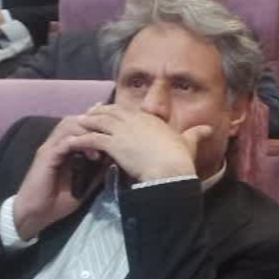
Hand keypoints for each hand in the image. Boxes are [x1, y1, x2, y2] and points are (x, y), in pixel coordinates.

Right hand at [11, 115, 108, 239]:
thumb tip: (116, 158)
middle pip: (76, 119)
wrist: (35, 213)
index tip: (119, 131)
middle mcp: (57, 142)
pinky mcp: (45, 157)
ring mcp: (50, 148)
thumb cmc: (59, 199)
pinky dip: (79, 144)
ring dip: (88, 132)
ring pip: (69, 125)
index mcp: (66, 146)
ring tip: (103, 146)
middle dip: (96, 123)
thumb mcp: (86, 182)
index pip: (82, 123)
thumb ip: (98, 169)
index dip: (99, 123)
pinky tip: (93, 156)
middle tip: (112, 135)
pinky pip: (63, 143)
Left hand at [69, 104, 204, 182]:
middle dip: (97, 112)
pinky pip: (91, 138)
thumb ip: (196, 134)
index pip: (128, 110)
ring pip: (98, 122)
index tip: (107, 111)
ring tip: (74, 125)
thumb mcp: (189, 142)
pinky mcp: (113, 144)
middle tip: (87, 114)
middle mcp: (135, 121)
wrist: (169, 169)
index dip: (115, 109)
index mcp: (150, 119)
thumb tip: (208, 129)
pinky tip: (70, 142)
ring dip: (85, 123)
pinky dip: (79, 140)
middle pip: (110, 112)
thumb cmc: (180, 157)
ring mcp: (123, 131)